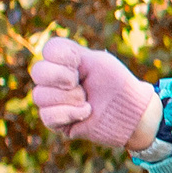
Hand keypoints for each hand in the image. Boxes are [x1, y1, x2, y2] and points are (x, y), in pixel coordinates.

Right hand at [30, 36, 161, 150]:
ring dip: (70, 98)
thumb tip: (47, 57)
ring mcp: (52, 101)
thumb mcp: (99, 61)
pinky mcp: (56, 122)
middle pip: (38, 72)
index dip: (65, 57)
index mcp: (65, 61)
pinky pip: (47, 116)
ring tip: (87, 101)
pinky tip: (86, 112)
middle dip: (63, 77)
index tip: (81, 64)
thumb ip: (71, 53)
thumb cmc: (119, 85)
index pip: (49, 50)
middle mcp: (54, 80)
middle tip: (81, 84)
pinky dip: (69, 113)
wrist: (133, 112)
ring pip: (40, 96)